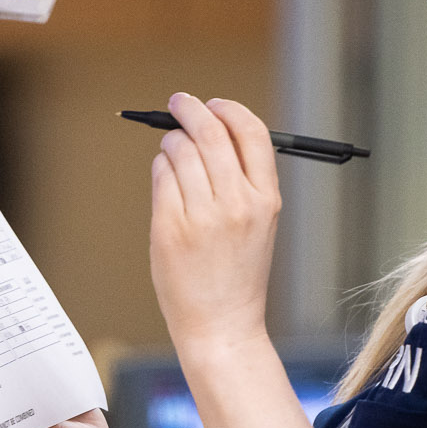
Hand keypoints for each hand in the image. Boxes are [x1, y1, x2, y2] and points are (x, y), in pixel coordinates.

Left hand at [149, 93, 281, 354]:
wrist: (222, 324)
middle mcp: (236, 204)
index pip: (252, 133)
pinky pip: (161, 175)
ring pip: (180, 150)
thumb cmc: (238, 274)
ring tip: (172, 150)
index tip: (214, 104)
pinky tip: (165, 175)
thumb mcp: (260, 223)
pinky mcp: (170, 227)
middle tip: (178, 103)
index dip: (229, 110)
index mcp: (266, 199)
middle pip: (211, 133)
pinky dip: (160, 167)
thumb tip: (211, 131)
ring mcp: (202, 215)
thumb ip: (242, 179)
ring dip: (172, 142)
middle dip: (190, 109)